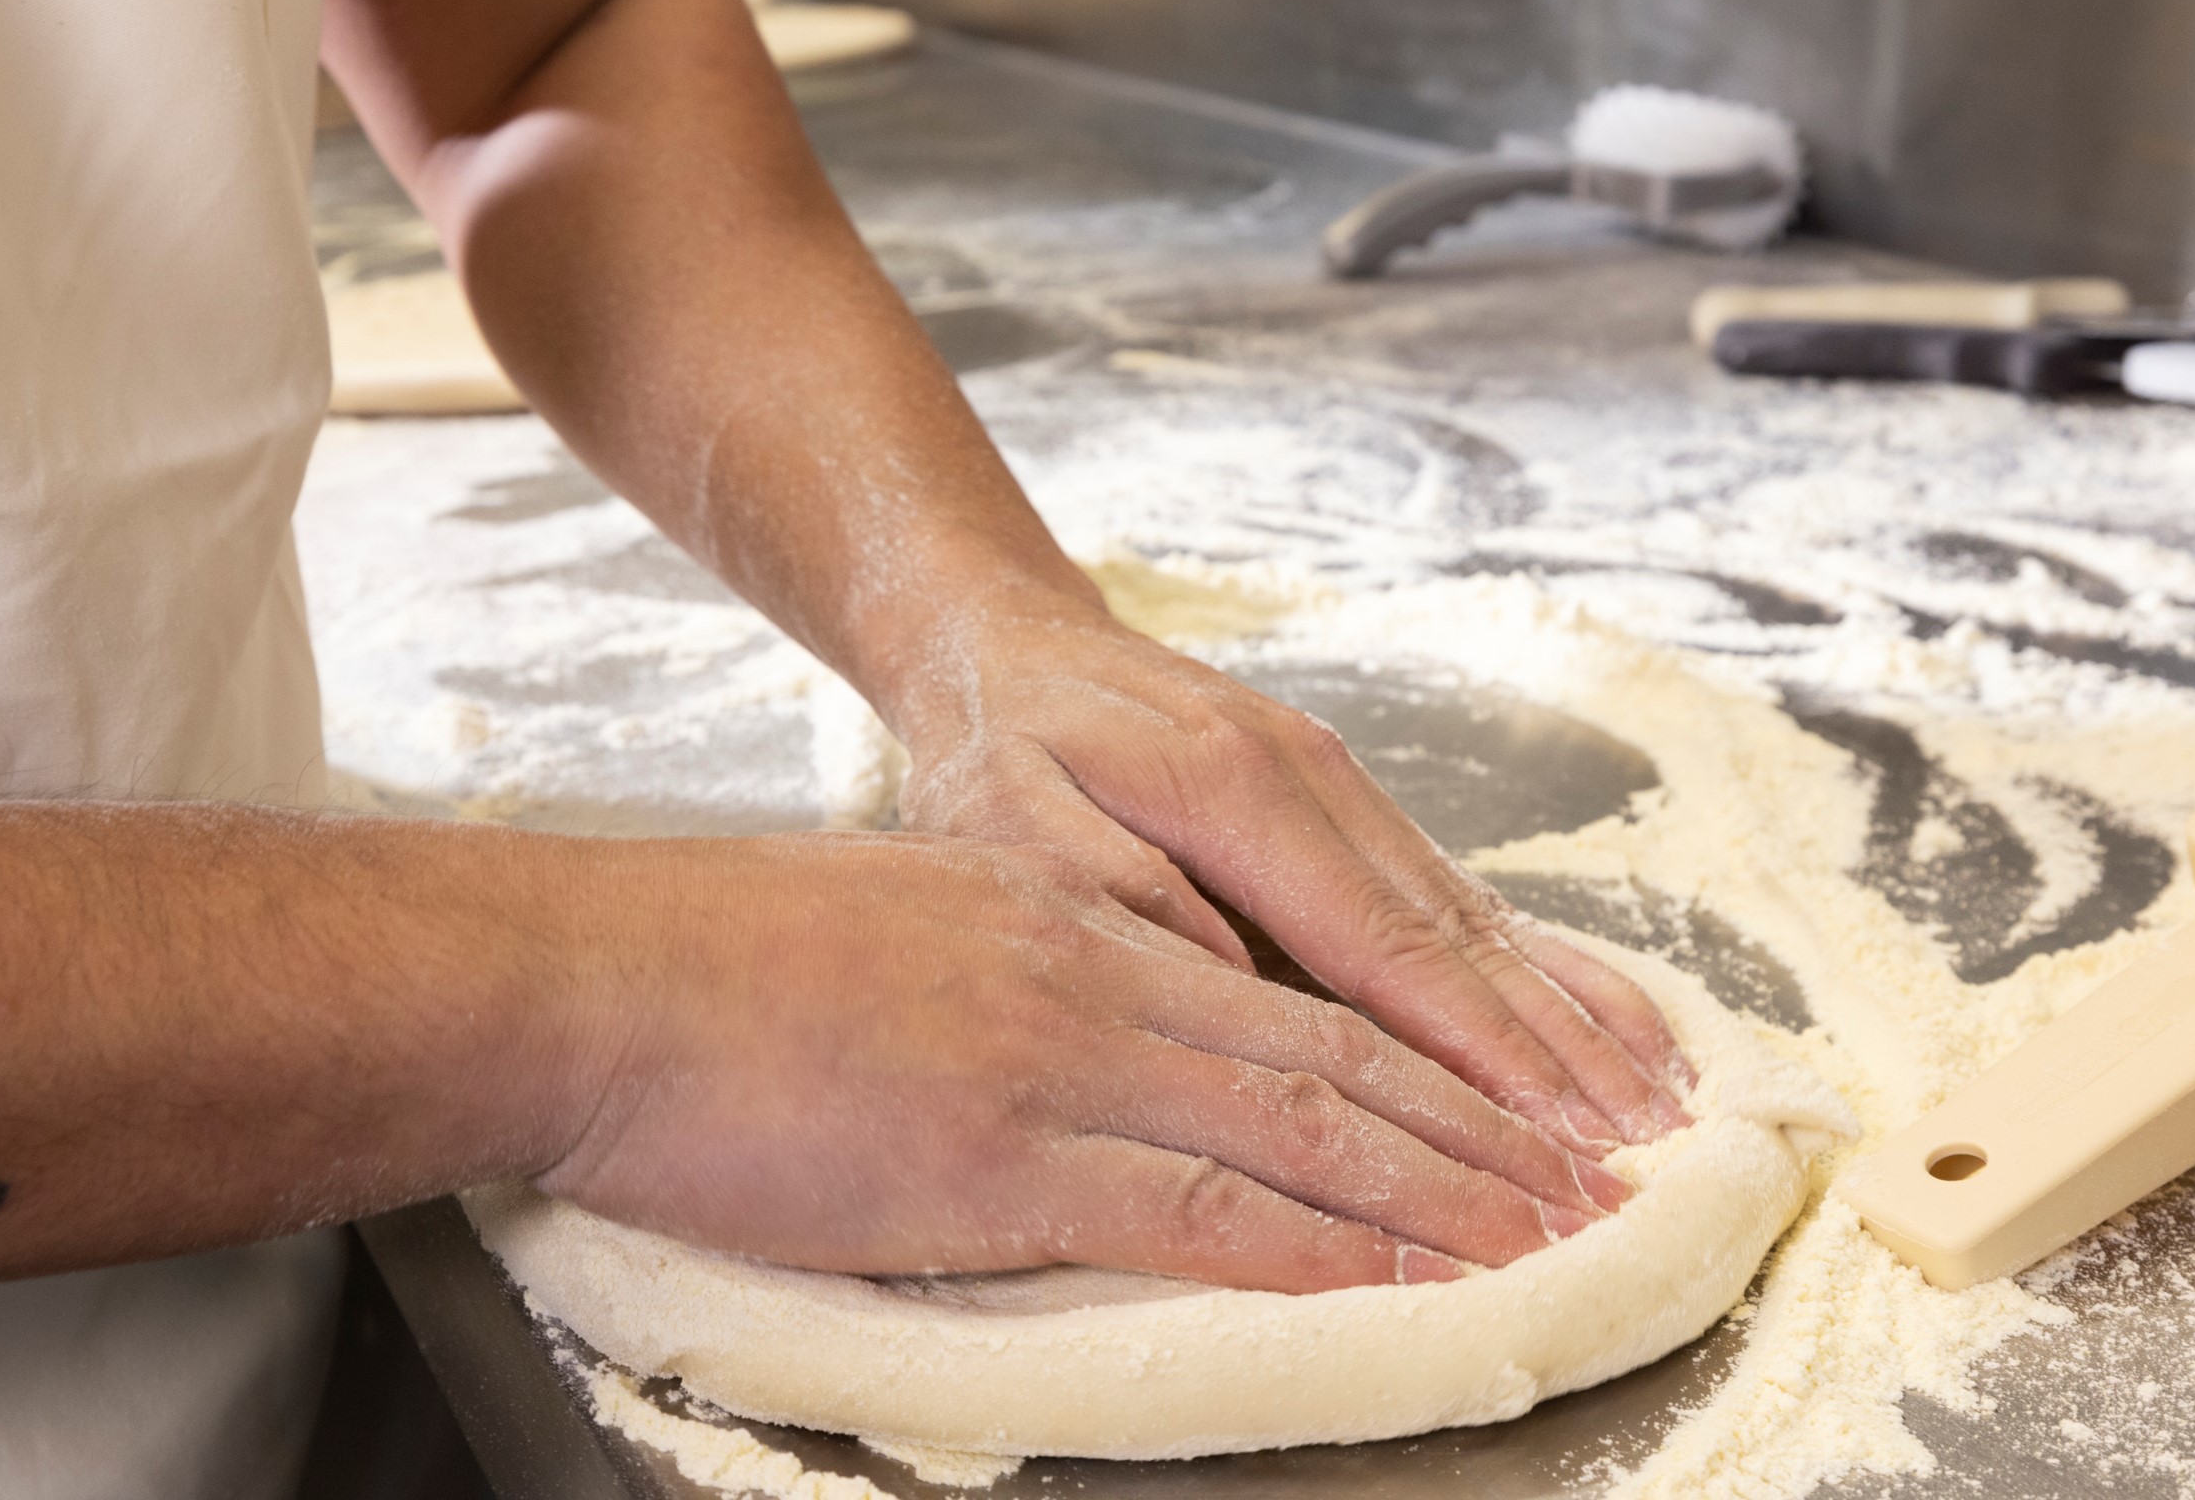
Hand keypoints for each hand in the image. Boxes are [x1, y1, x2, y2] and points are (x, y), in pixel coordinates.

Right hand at [531, 832, 1623, 1292]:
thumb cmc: (711, 972)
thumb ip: (1009, 979)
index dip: (1425, 1052)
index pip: (1292, 990)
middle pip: (1337, 1048)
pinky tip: (1404, 1276)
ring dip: (1445, 1189)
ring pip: (1304, 1123)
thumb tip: (1080, 1053)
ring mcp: (1057, 1059)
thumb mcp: (898, 932)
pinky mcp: (1001, 1156)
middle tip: (1597, 1177)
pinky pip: (1201, 1205)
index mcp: (1072, 919)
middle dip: (1483, 1122)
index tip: (1518, 1101)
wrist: (597, 983)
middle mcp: (1095, 972)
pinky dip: (1324, 1245)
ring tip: (1552, 1236)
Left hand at [883, 590, 1694, 1157]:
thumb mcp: (1007, 817)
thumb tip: (1228, 984)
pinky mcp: (1355, 809)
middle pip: (1459, 941)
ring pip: (1479, 922)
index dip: (1475, 1048)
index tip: (1549, 1131)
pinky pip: (1464, 900)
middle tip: (1632, 1156)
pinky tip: (1614, 1024)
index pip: (1382, 947)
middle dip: (1554, 1055)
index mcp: (1239, 792)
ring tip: (1658, 1105)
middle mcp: (1320, 784)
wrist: (1014, 643)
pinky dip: (1546, 969)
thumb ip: (1116, 896)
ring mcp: (1349, 791)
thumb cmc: (1000, 745)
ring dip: (1573, 1018)